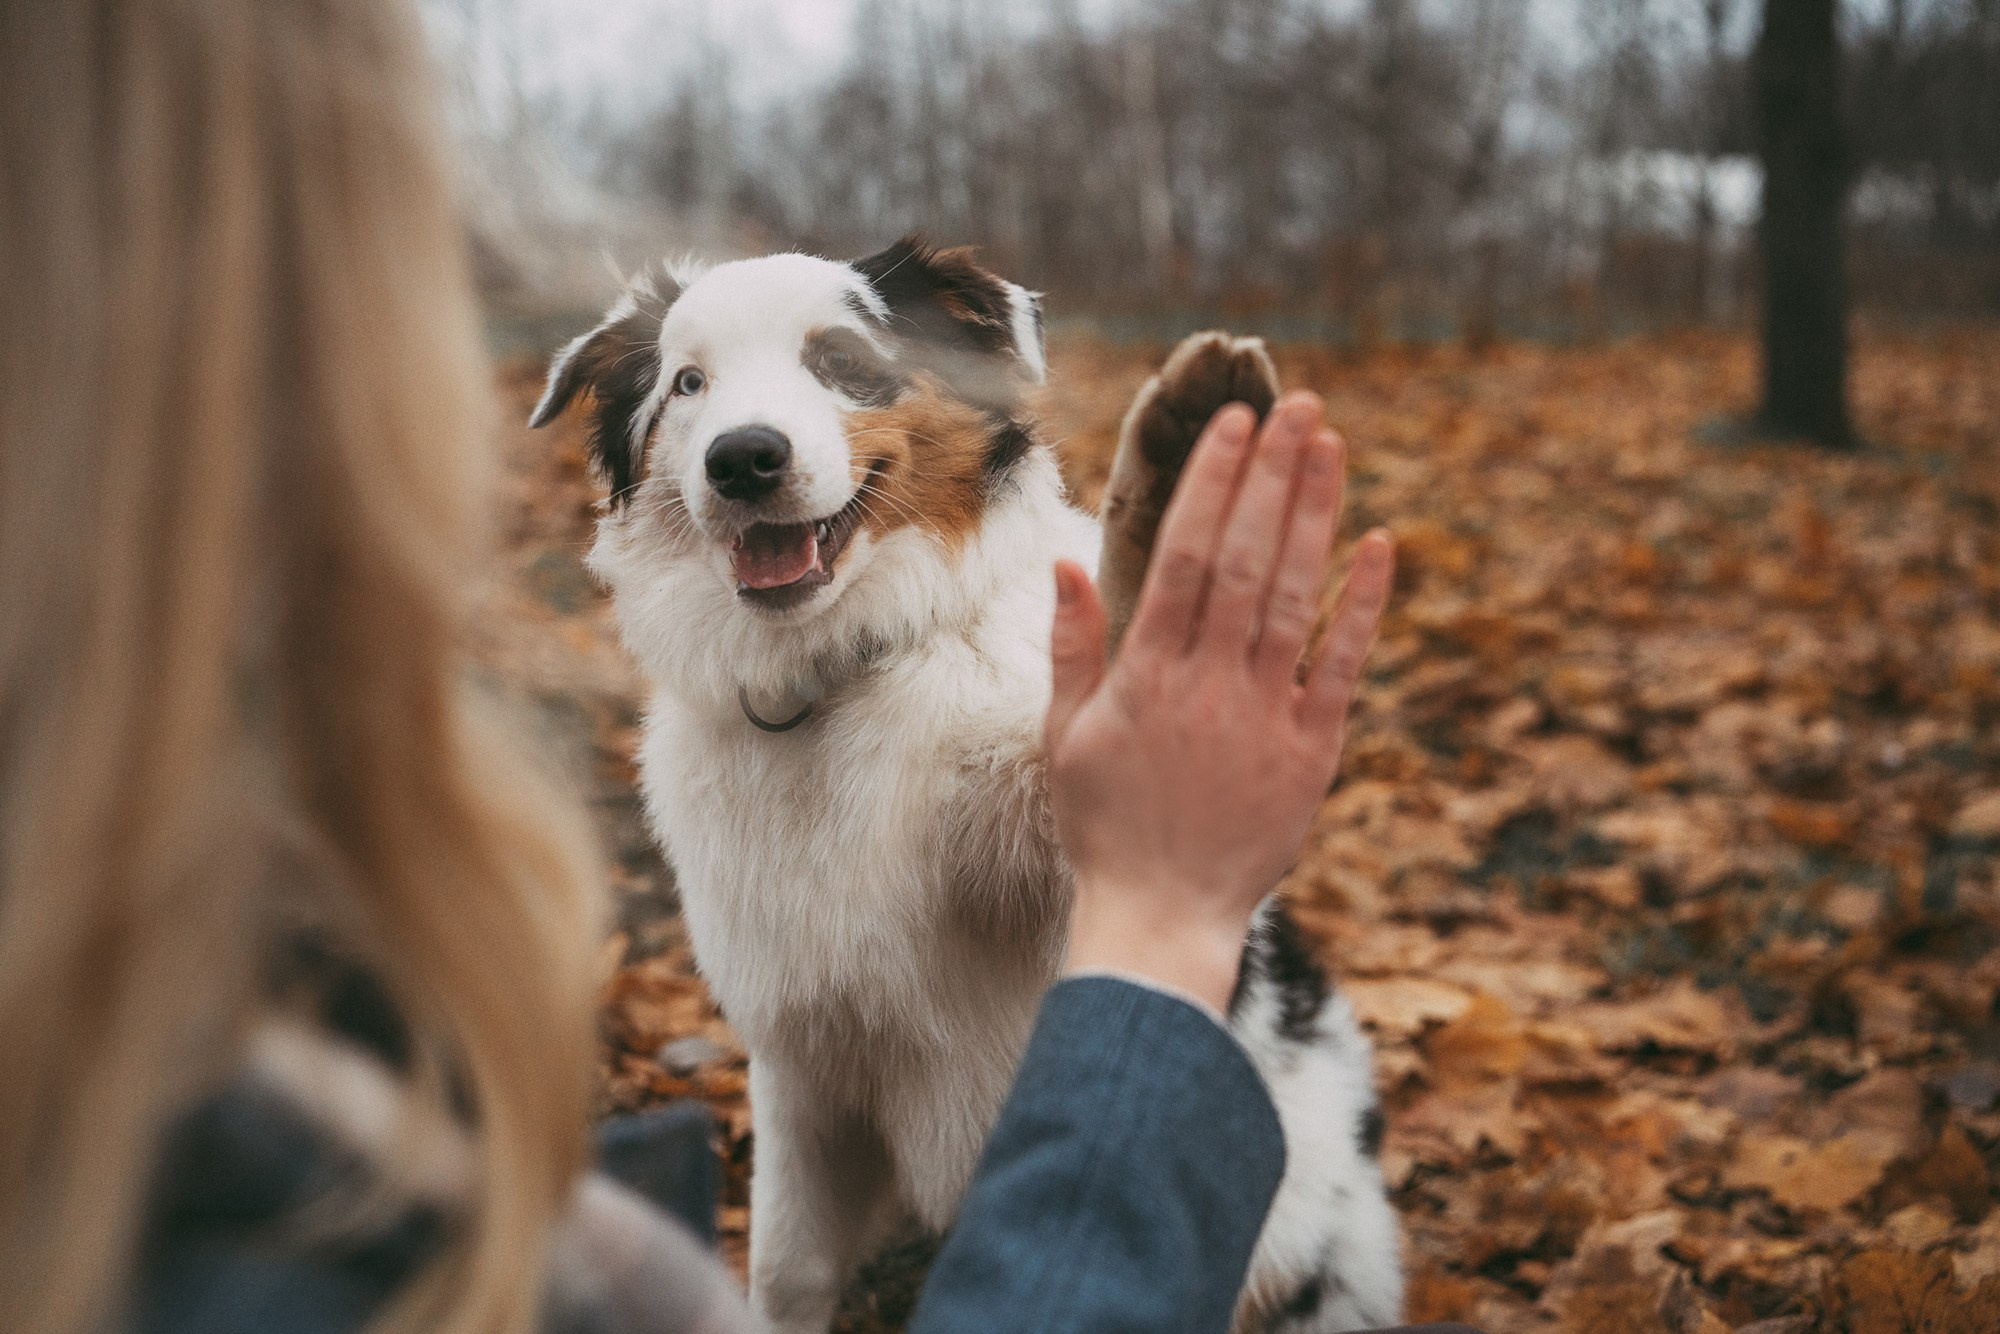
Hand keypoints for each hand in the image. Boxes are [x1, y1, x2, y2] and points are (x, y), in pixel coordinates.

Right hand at [1045, 392, 1394, 1012]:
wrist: (1161, 918)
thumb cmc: (1105, 826)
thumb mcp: (1064, 736)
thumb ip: (1073, 647)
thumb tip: (1067, 563)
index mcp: (1148, 674)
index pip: (1187, 555)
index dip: (1214, 483)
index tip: (1234, 424)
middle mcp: (1210, 683)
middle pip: (1248, 559)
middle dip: (1273, 476)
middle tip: (1297, 404)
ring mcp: (1265, 715)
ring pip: (1297, 597)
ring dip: (1316, 516)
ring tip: (1331, 445)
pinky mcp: (1312, 752)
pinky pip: (1342, 666)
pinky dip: (1363, 606)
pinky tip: (1381, 545)